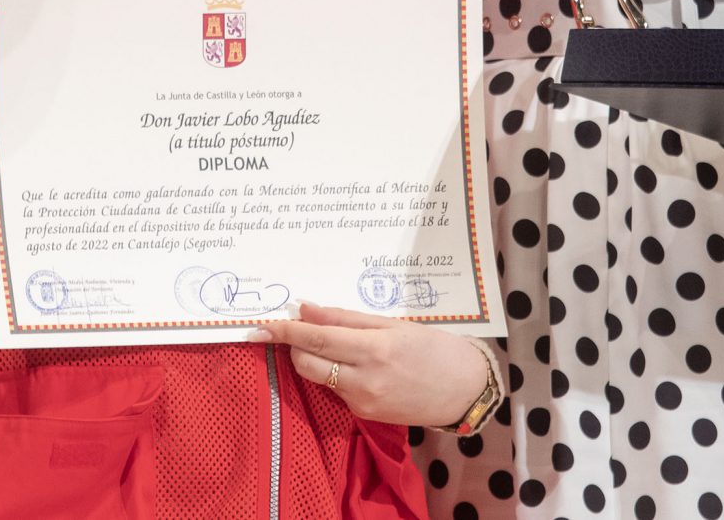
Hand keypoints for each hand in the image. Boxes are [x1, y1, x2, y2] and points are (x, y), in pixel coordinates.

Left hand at [257, 302, 490, 427]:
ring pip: (318, 377)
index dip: (285, 331)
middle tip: (292, 328)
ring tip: (328, 343)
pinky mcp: (364, 415)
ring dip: (313, 359)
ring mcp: (363, 402)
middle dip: (293, 345)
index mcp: (374, 349)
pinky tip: (353, 365)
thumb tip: (305, 307)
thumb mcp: (393, 324)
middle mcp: (364, 380)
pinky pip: (336, 390)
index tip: (259, 325)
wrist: (463, 391)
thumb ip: (345, 318)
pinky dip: (334, 374)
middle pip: (307, 363)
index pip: (316, 339)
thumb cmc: (433, 348)